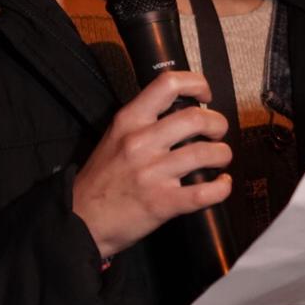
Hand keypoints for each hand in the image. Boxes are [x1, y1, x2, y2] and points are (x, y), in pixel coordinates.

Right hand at [71, 70, 232, 259]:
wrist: (82, 220)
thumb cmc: (100, 181)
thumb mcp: (114, 138)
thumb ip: (142, 123)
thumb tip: (181, 112)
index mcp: (128, 121)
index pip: (167, 84)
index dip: (196, 84)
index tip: (205, 94)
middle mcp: (140, 142)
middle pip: (196, 118)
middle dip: (217, 124)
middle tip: (217, 132)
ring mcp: (152, 173)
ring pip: (206, 153)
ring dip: (222, 154)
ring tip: (219, 158)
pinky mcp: (162, 202)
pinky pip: (205, 192)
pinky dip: (221, 187)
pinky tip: (221, 184)